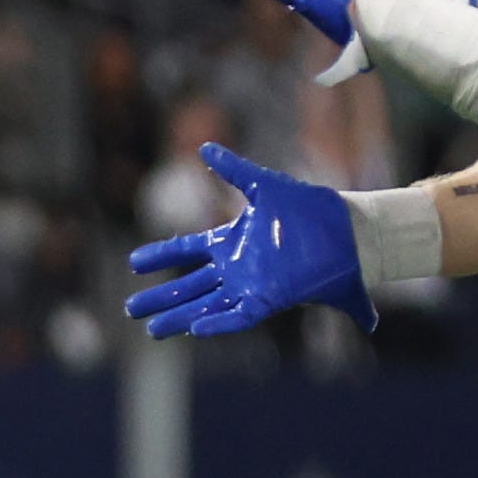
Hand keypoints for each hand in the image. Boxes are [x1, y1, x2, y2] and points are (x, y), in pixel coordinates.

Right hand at [123, 143, 372, 337]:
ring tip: (152, 329)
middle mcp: (237, 268)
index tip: (134, 263)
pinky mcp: (269, 299)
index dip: (161, 256)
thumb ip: (234, 169)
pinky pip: (238, 316)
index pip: (188, 251)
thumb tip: (204, 147)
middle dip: (162, 298)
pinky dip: (217, 323)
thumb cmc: (310, 209)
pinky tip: (195, 329)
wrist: (346, 231)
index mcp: (233, 242)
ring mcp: (251, 286)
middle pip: (190, 286)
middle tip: (131, 308)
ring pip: (206, 306)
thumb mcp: (264, 186)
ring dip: (180, 317)